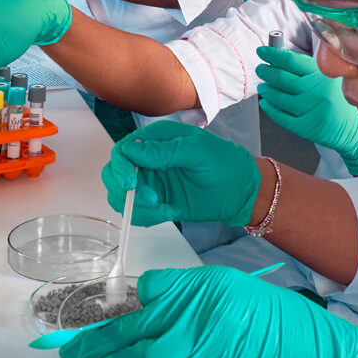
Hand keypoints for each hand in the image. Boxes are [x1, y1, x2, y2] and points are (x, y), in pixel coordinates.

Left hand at [60, 265, 357, 357]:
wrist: (309, 357)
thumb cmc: (272, 318)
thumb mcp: (225, 285)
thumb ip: (182, 289)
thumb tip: (144, 294)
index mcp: (198, 289)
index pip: (141, 296)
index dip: (108, 308)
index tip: (85, 313)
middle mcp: (193, 321)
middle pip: (130, 331)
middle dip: (94, 341)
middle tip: (70, 349)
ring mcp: (197, 357)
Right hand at [101, 121, 260, 226]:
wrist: (243, 192)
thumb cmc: (226, 164)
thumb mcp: (198, 152)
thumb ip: (165, 151)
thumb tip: (132, 150)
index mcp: (157, 140)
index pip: (123, 150)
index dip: (120, 167)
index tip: (130, 183)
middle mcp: (148, 160)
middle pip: (114, 174)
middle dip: (125, 191)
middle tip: (152, 200)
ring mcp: (151, 182)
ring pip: (121, 196)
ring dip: (137, 207)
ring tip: (164, 209)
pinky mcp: (156, 202)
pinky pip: (136, 212)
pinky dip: (146, 217)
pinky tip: (169, 212)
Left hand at [256, 47, 357, 174]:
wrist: (354, 128)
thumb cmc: (336, 98)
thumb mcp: (328, 77)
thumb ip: (306, 68)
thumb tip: (276, 57)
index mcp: (322, 74)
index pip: (292, 61)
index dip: (273, 54)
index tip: (262, 51)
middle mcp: (318, 90)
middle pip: (282, 79)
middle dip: (266, 72)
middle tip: (261, 69)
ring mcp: (312, 110)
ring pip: (280, 98)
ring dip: (267, 90)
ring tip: (263, 87)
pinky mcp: (307, 127)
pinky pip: (282, 117)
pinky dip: (270, 109)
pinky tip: (266, 103)